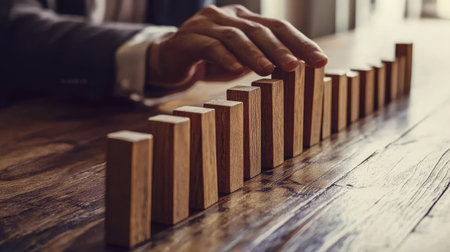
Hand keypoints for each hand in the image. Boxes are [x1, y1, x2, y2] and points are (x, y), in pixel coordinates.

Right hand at [146, 4, 327, 92]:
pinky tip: (236, 70)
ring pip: (235, 36)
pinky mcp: (189, 38)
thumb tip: (297, 67)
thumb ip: (264, 59)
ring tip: (269, 70)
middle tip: (297, 66)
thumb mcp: (241, 60)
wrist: (170, 59)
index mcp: (245, 19)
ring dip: (254, 53)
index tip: (320, 61)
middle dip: (281, 48)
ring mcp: (206, 24)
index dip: (300, 42)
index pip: (278, 28)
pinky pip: (210, 46)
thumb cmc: (212, 61)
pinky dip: (224, 58)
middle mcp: (227, 16)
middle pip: (259, 29)